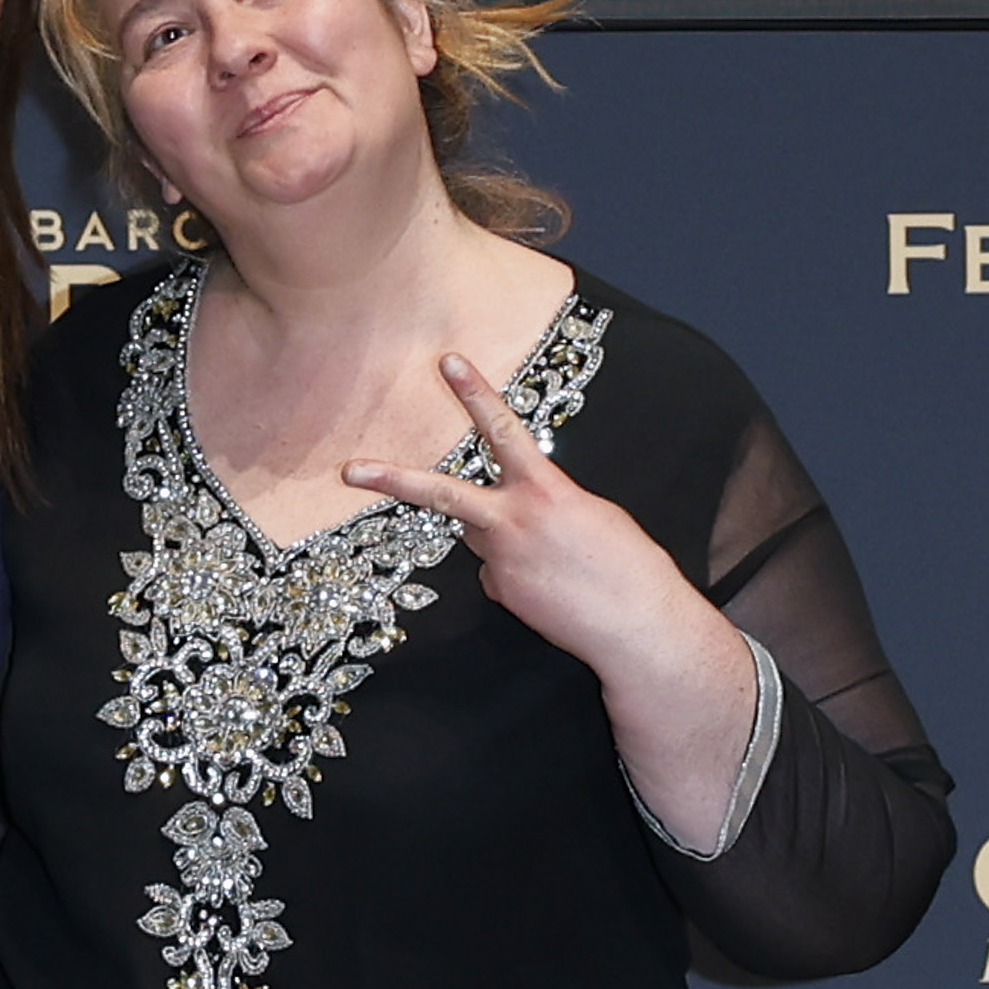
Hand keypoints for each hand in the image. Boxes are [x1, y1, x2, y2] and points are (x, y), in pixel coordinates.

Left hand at [350, 352, 761, 841]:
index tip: (449, 363)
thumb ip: (549, 500)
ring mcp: (501, 561)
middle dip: (394, 480)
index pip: (503, 429)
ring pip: (480, 536)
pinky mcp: (501, 593)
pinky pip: (497, 572)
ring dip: (503, 537)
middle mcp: (514, 521)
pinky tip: (553, 588)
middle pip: (442, 494)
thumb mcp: (593, 513)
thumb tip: (524, 508)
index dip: (476, 393)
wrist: (635, 625)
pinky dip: (518, 575)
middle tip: (353, 469)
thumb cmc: (629, 565)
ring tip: (555, 560)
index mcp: (546, 490)